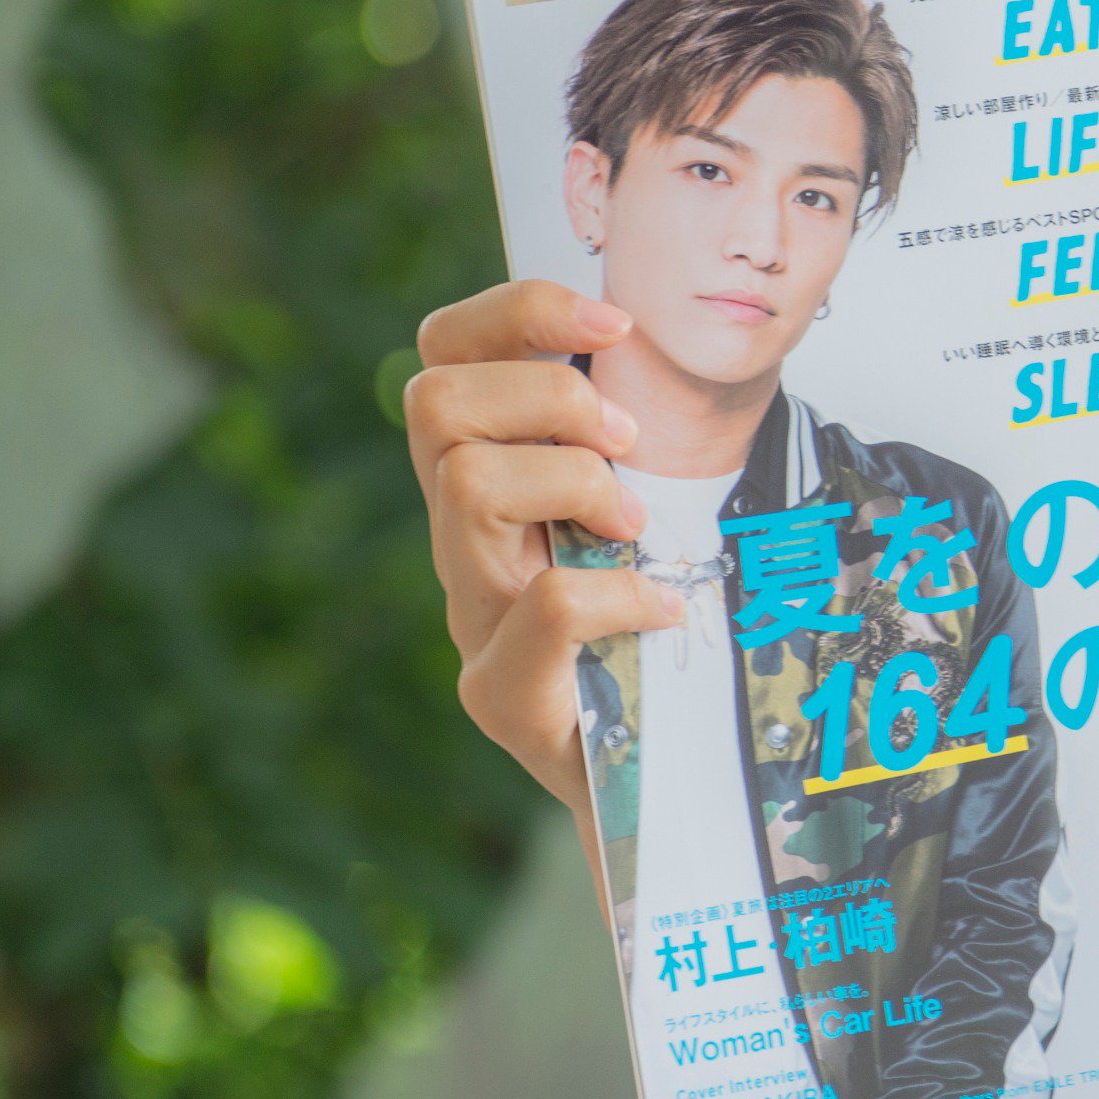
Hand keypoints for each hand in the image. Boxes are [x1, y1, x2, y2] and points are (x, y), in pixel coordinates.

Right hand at [403, 279, 679, 814]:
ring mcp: (473, 619)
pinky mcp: (505, 696)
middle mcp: (461, 543)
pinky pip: (547, 603)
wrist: (655, 787)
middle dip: (546, 393)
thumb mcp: (647, 511)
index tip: (614, 322)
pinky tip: (664, 607)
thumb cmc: (660, 629)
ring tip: (637, 527)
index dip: (517, 310)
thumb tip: (665, 341)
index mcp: (490, 483)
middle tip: (627, 441)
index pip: (443, 353)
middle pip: (433, 401)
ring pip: (469, 484)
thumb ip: (633, 438)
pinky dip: (623, 593)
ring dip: (579, 482)